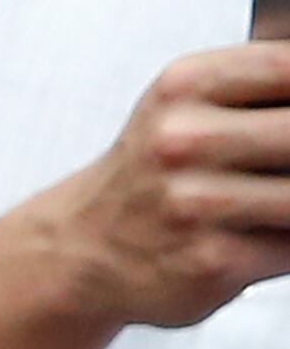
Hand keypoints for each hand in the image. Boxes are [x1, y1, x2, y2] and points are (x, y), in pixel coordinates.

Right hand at [34, 44, 289, 336]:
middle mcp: (183, 142)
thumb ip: (262, 87)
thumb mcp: (187, 104)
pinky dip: (283, 244)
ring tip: (264, 203)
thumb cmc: (154, 173)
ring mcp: (195, 204)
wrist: (79, 250)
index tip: (283, 128)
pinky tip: (252, 239)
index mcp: (184, 86)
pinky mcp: (212, 261)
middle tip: (275, 169)